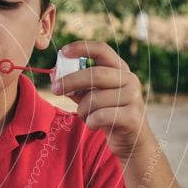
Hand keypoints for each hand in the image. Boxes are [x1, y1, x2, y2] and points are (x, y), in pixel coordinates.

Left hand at [52, 41, 152, 159]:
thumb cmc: (108, 114)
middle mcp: (130, 80)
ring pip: (94, 99)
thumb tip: (53, 74)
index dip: (82, 48)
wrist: (132, 140)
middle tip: (55, 89)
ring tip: (86, 116)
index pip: (102, 50)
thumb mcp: (92, 96)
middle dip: (70, 81)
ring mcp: (133, 97)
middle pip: (94, 74)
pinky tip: (94, 124)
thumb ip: (76, 85)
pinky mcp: (131, 116)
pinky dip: (90, 122)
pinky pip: (99, 116)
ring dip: (82, 110)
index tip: (63, 52)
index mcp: (120, 70)